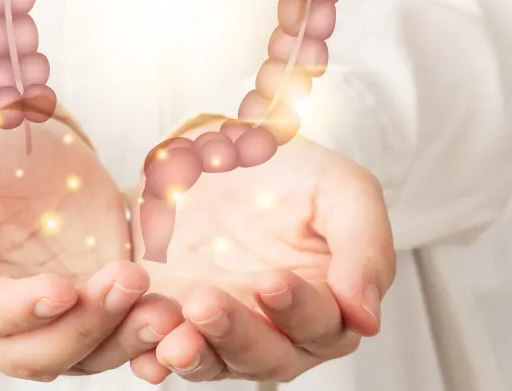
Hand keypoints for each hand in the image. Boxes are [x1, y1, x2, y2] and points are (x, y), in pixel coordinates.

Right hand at [0, 116, 182, 380]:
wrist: (40, 148)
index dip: (16, 309)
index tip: (61, 290)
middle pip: (32, 351)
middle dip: (82, 324)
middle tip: (127, 279)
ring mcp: (43, 330)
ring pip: (79, 357)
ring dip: (122, 338)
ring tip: (160, 308)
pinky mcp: (90, 320)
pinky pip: (116, 346)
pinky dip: (144, 342)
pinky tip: (172, 321)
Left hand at [128, 119, 395, 383]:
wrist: (221, 150)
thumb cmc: (294, 173)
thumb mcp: (343, 191)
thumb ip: (366, 249)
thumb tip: (367, 318)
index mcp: (330, 305)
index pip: (322, 325)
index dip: (298, 309)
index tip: (271, 281)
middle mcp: (280, 331)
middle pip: (267, 356)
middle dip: (236, 334)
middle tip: (205, 302)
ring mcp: (225, 331)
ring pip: (215, 361)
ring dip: (193, 353)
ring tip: (170, 336)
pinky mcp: (176, 322)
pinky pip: (164, 351)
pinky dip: (152, 355)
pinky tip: (144, 351)